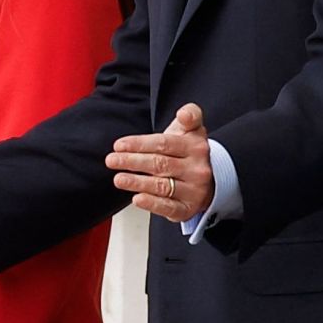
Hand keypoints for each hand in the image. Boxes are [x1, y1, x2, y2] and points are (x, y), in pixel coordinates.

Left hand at [106, 103, 212, 222]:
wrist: (210, 180)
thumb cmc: (190, 152)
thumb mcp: (193, 130)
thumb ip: (190, 115)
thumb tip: (184, 114)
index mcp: (196, 147)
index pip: (164, 144)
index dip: (139, 144)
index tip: (119, 145)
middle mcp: (197, 169)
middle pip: (160, 164)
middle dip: (132, 161)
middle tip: (112, 160)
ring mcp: (194, 190)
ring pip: (162, 186)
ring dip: (137, 182)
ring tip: (119, 179)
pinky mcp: (188, 209)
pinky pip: (168, 207)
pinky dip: (152, 204)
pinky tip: (137, 198)